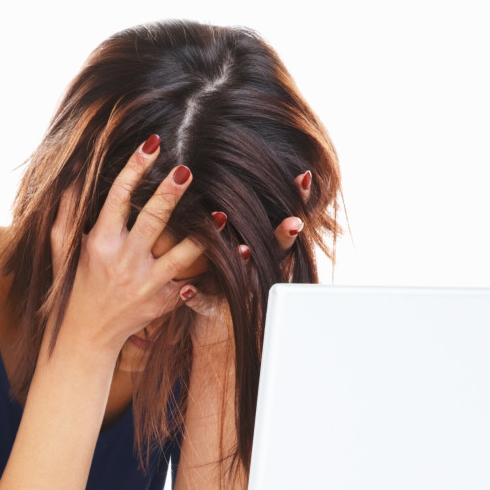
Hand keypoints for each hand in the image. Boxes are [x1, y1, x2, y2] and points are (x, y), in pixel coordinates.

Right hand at [55, 135, 206, 356]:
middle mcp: (123, 262)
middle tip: (187, 170)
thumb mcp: (60, 248)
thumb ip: (67, 211)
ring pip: (180, 256)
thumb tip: (73, 173)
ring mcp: (144, 284)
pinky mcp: (161, 302)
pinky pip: (191, 283)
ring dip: (203, 234)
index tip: (152, 146)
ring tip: (222, 214)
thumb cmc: (73, 286)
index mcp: (100, 243)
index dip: (135, 169)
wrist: (85, 336)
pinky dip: (213, 271)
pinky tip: (236, 254)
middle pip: (152, 221)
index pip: (118, 198)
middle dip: (170, 194)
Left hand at [185, 169, 313, 346]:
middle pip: (274, 250)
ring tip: (243, 250)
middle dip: (283, 236)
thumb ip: (247, 207)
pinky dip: (198, 296)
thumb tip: (266, 168)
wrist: (209, 320)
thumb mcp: (237, 235)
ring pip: (244, 274)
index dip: (297, 201)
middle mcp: (255, 266)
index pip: (283, 221)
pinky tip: (187, 290)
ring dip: (243, 261)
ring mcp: (237, 287)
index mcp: (263, 247)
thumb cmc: (225, 267)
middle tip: (292, 223)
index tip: (302, 178)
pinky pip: (206, 302)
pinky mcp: (212, 307)